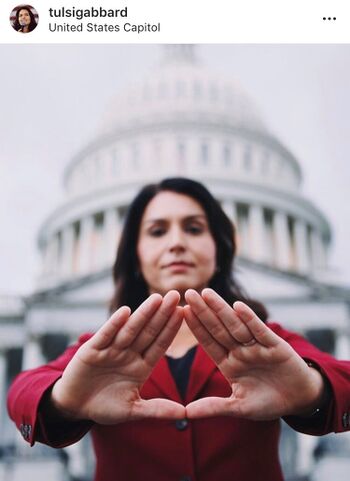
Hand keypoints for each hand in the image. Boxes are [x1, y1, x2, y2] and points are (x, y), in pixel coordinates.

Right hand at [51, 291, 185, 423]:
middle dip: (162, 314)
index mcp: (141, 366)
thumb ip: (158, 410)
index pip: (159, 344)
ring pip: (130, 330)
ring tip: (157, 298)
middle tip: (175, 294)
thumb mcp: (133, 410)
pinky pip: (105, 335)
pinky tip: (125, 311)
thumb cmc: (105, 406)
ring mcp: (111, 350)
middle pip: (148, 331)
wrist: (74, 406)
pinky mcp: (92, 350)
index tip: (184, 313)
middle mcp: (128, 354)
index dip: (171, 329)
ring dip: (143, 314)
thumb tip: (185, 414)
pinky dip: (114, 324)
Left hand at [183, 288, 324, 420]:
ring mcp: (257, 346)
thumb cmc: (269, 402)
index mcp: (229, 364)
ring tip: (206, 293)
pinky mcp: (275, 345)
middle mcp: (240, 351)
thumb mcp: (240, 407)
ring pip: (235, 325)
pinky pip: (260, 330)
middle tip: (187, 293)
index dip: (196, 327)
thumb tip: (185, 413)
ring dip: (221, 309)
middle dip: (203, 311)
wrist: (300, 400)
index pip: (209, 342)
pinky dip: (249, 319)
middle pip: (218, 328)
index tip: (181, 312)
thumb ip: (214, 407)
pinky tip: (237, 306)